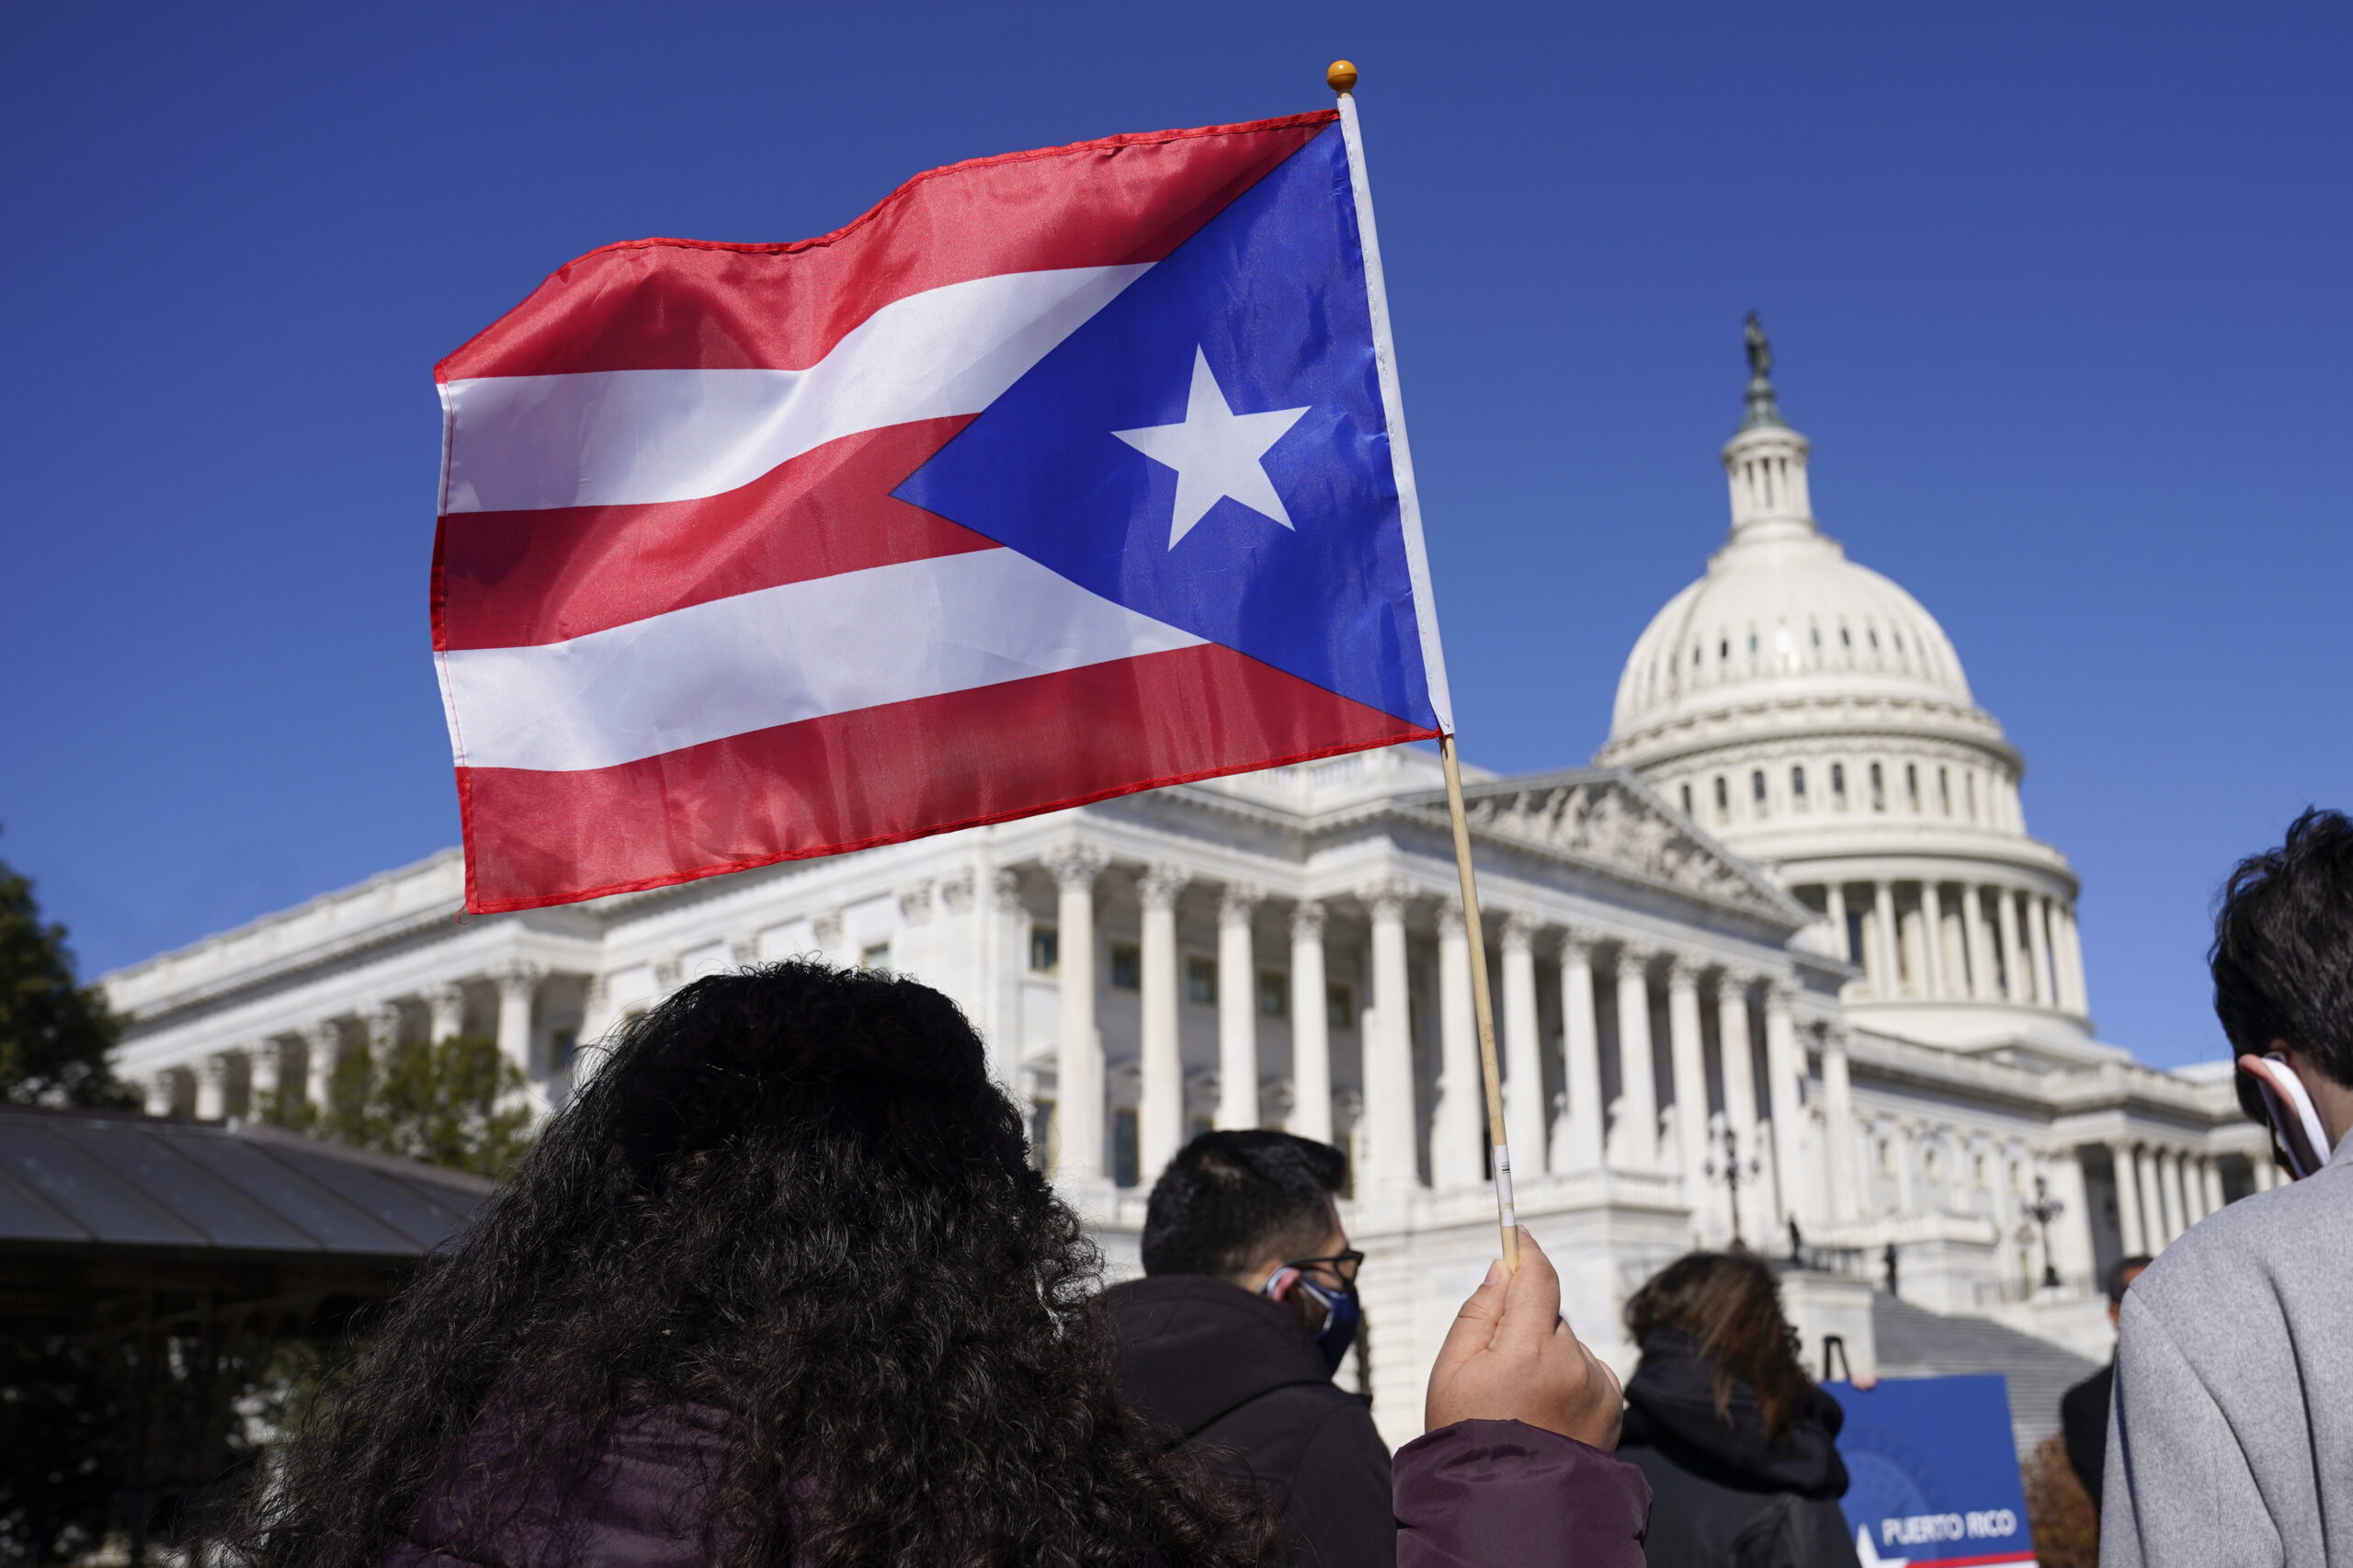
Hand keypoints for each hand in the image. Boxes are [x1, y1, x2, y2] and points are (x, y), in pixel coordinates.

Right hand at [1425, 1228, 1622, 1449]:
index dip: (1526, 1251)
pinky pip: (1588, 1370)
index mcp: (1529, 1350)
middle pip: (1548, 1315)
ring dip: (1548, 1354)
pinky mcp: (1614, 1406)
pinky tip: (1547, 1411)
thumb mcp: (1451, 1372)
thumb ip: (1478, 1313)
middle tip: (1497, 1365)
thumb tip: (1504, 1269)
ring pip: (1568, 1344)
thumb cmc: (1469, 1436)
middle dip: (1525, 1324)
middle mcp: (1573, 1363)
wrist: (1510, 1505)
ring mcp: (1598, 1387)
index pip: (1538, 1278)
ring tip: (1522, 1402)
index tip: (1517, 1234)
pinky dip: (1570, 1378)